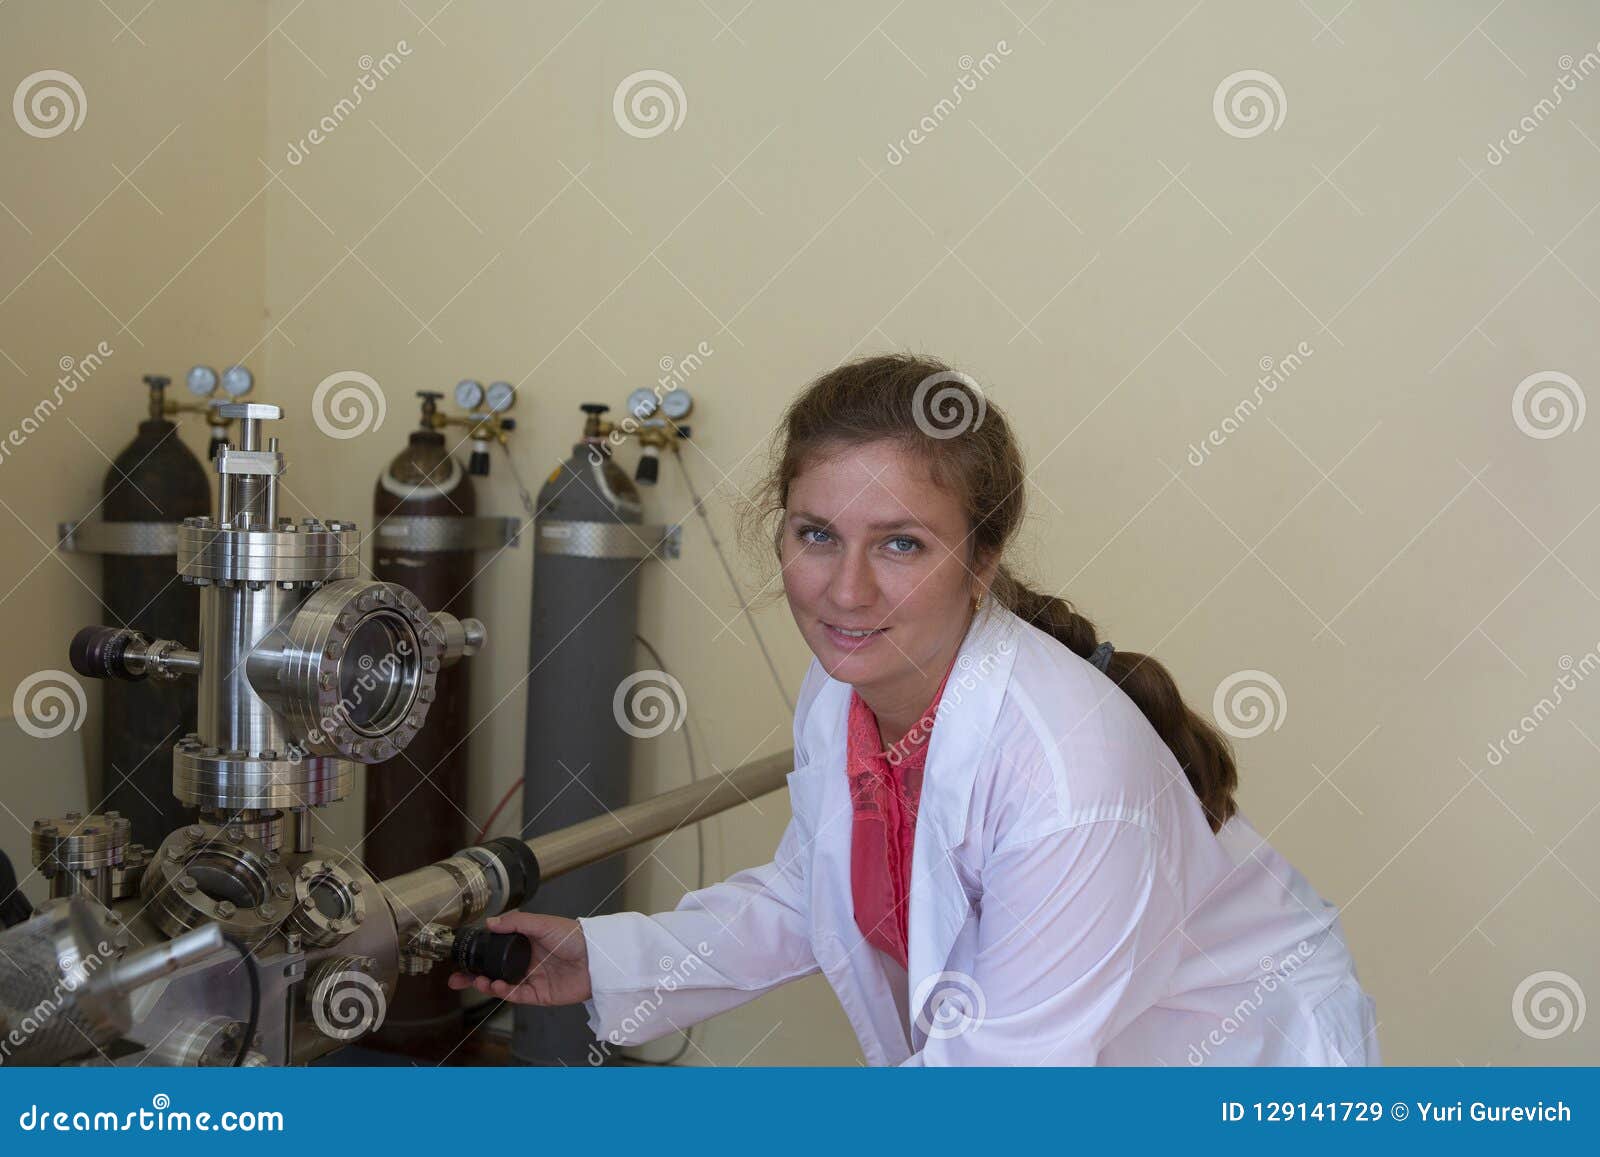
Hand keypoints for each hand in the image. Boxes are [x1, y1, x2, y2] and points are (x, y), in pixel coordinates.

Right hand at [446, 912, 591, 1006]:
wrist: (597, 958)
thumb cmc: (574, 936)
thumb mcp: (543, 923)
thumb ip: (516, 922)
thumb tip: (490, 922)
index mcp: (526, 944)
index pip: (497, 951)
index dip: (480, 955)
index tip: (463, 956)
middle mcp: (527, 962)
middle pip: (495, 971)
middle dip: (474, 976)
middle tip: (456, 978)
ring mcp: (533, 979)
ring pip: (503, 985)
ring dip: (488, 984)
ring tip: (479, 980)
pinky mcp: (541, 995)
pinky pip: (518, 996)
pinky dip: (504, 993)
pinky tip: (495, 986)